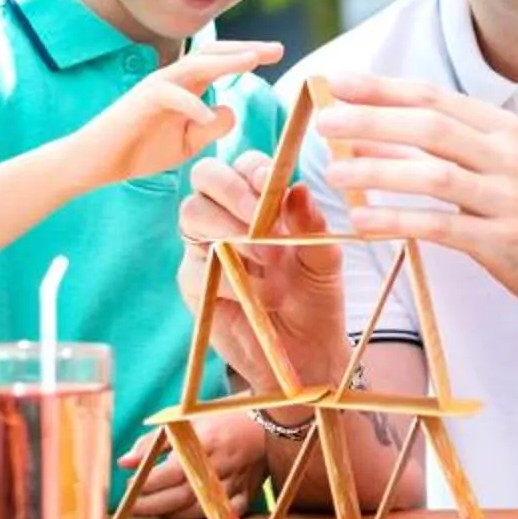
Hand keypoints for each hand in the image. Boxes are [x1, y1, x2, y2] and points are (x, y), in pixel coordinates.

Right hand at [72, 43, 282, 186]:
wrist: (96, 163)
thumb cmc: (140, 150)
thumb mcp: (187, 143)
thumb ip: (211, 126)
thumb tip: (229, 108)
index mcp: (186, 86)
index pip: (220, 62)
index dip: (247, 55)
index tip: (276, 53)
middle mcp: (173, 79)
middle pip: (212, 54)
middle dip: (245, 49)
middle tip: (276, 49)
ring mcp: (155, 87)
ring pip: (194, 65)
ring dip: (224, 62)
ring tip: (253, 61)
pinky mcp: (140, 102)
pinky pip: (170, 96)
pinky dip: (191, 105)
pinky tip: (209, 115)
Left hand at [117, 411, 270, 518]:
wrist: (268, 416)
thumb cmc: (221, 416)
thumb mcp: (186, 420)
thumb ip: (154, 442)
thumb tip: (125, 463)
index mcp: (206, 442)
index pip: (170, 472)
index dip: (146, 483)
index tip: (128, 486)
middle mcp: (222, 464)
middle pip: (181, 495)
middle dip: (151, 505)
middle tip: (131, 507)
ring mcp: (237, 481)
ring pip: (201, 509)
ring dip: (172, 514)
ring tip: (152, 509)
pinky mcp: (249, 492)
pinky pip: (225, 515)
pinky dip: (204, 517)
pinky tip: (184, 514)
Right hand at [179, 154, 344, 394]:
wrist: (307, 354)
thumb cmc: (316, 298)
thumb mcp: (325, 262)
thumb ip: (312, 227)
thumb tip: (298, 189)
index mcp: (262, 202)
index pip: (245, 165)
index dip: (253, 169)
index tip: (270, 185)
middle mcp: (228, 216)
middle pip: (206, 176)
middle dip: (231, 191)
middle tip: (260, 223)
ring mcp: (205, 247)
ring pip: (192, 213)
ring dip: (229, 231)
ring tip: (268, 262)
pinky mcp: (194, 283)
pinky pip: (195, 266)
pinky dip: (230, 278)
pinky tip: (257, 295)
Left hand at [315, 74, 517, 302]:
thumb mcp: (486, 167)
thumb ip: (426, 152)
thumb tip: (361, 139)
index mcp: (500, 129)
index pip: (434, 99)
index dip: (385, 89)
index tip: (339, 82)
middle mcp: (506, 156)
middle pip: (432, 129)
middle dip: (374, 121)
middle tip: (326, 122)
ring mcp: (506, 198)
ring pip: (436, 176)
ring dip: (380, 172)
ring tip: (335, 173)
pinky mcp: (502, 240)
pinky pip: (443, 226)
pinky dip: (400, 221)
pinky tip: (363, 221)